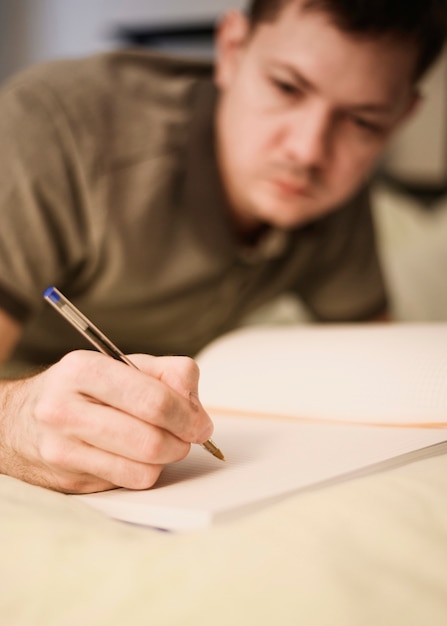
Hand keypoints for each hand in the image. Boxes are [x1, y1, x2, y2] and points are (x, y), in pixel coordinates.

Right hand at [0, 350, 213, 492]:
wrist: (19, 421)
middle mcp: (65, 410)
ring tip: (164, 442)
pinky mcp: (69, 480)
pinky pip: (130, 482)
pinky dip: (145, 471)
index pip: (152, 399)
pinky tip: (136, 455)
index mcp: (82, 370)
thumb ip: (167, 373)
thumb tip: (195, 406)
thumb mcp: (121, 365)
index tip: (200, 421)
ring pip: (144, 468)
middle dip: (183, 440)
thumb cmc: (83, 390)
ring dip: (167, 458)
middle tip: (191, 435)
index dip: (187, 414)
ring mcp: (63, 450)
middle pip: (151, 440)